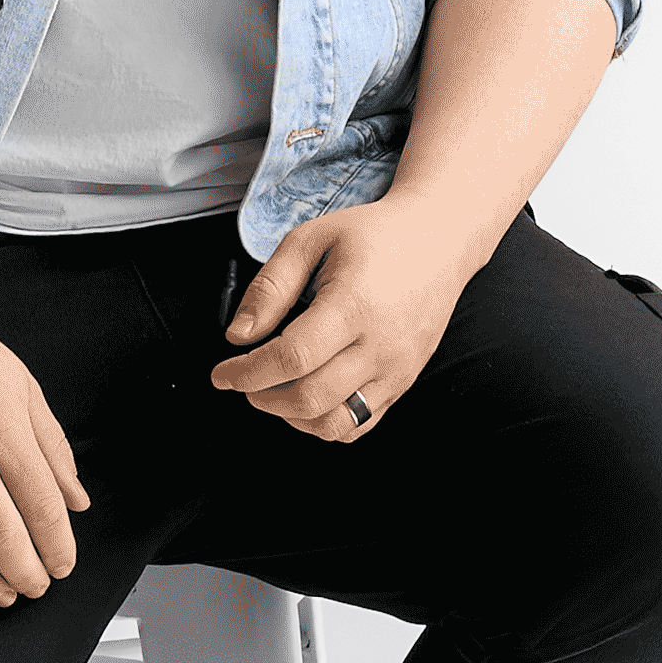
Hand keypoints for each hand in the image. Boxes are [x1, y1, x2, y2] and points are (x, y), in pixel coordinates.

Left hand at [216, 199, 487, 443]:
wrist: (438, 241)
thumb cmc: (373, 236)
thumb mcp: (311, 240)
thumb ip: (270, 287)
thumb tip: (238, 335)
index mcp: (354, 305)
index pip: (292, 358)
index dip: (247, 372)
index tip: (223, 374)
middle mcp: (381, 344)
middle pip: (310, 397)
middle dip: (262, 398)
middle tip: (244, 381)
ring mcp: (397, 369)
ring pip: (336, 423)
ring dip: (292, 417)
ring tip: (273, 391)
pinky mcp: (404, 382)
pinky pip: (360, 425)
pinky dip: (324, 423)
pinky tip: (306, 399)